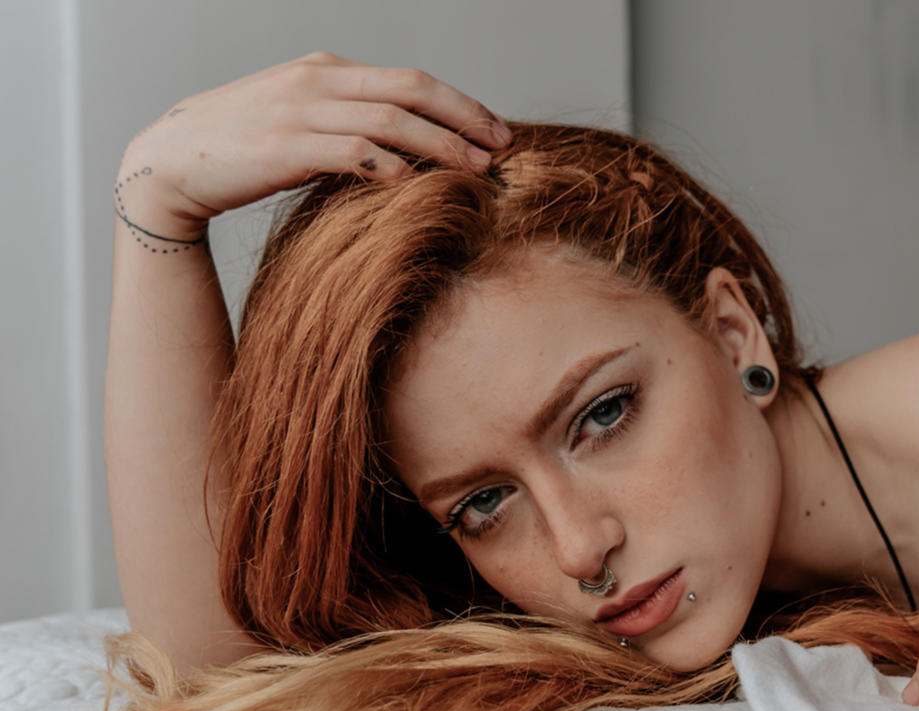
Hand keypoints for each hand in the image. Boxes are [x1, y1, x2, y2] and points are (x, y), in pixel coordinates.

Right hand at [117, 51, 509, 240]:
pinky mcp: (286, 148)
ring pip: (392, 121)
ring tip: (477, 171)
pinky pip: (354, 153)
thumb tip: (408, 150)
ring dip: (442, 146)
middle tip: (503, 147)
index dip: (461, 103)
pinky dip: (393, 168)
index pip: (410, 78)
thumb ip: (349, 122)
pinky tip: (419, 187)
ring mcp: (301, 111)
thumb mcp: (301, 119)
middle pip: (412, 90)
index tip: (496, 130)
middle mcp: (317, 81)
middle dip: (466, 118)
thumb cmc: (241, 148)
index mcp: (326, 69)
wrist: (169, 161)